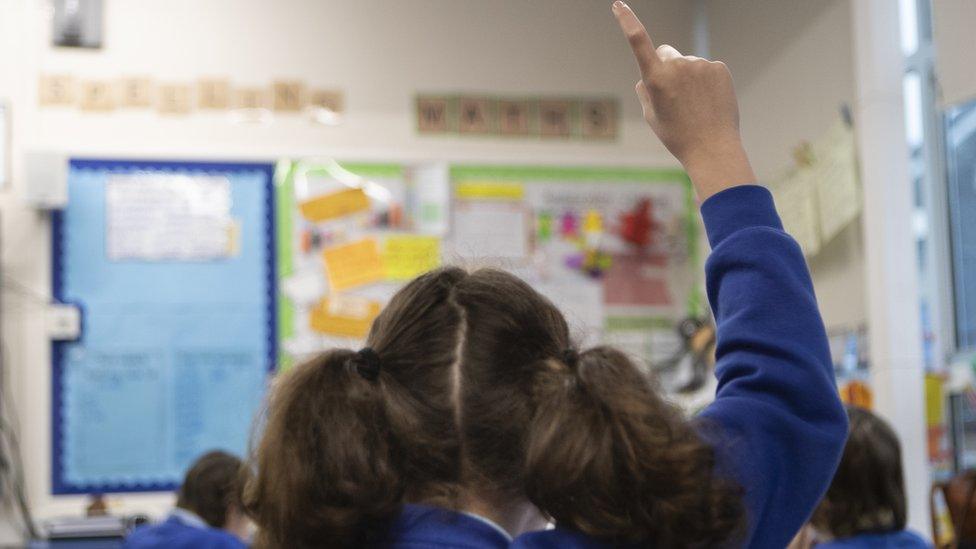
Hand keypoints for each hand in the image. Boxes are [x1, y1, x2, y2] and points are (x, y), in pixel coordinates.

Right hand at [612, 1, 755, 199]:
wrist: (713, 148)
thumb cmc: (677, 136)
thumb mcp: (652, 116)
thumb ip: (645, 91)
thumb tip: (644, 77)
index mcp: (656, 78)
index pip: (639, 42)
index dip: (627, 21)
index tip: (618, 4)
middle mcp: (678, 66)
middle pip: (666, 53)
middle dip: (666, 66)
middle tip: (673, 95)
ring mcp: (701, 65)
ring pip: (687, 63)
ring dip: (688, 77)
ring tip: (695, 105)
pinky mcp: (719, 67)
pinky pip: (706, 69)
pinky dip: (706, 81)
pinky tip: (709, 101)